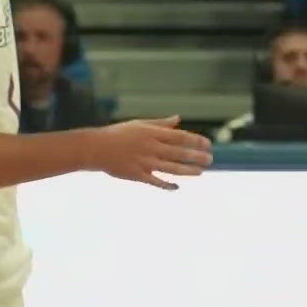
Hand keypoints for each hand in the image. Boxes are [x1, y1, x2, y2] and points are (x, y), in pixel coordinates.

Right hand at [90, 115, 212, 189]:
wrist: (96, 148)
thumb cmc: (118, 134)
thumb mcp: (140, 124)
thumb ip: (161, 124)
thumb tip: (178, 119)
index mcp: (152, 133)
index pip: (180, 137)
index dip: (196, 141)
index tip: (208, 144)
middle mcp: (151, 147)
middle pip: (179, 153)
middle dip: (196, 156)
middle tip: (210, 159)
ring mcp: (145, 162)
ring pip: (171, 168)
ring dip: (188, 170)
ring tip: (201, 172)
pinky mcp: (137, 174)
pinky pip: (155, 181)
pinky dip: (167, 185)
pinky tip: (177, 187)